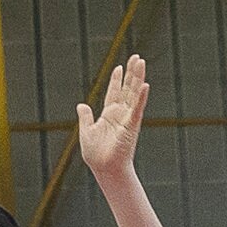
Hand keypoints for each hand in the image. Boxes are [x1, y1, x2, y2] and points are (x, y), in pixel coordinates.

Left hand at [77, 53, 148, 183]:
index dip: (116, 80)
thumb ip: (86, 117)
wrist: (104, 169)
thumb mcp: (86, 132)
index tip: (119, 66)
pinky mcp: (131, 126)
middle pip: (127, 89)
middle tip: (136, 57)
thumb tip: (81, 105)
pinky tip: (145, 85)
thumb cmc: (96, 155)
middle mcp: (120, 114)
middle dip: (131, 73)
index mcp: (109, 115)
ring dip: (138, 78)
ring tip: (141, 62)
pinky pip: (137, 109)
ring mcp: (127, 119)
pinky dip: (141, 97)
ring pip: (134, 94)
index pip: (114, 93)